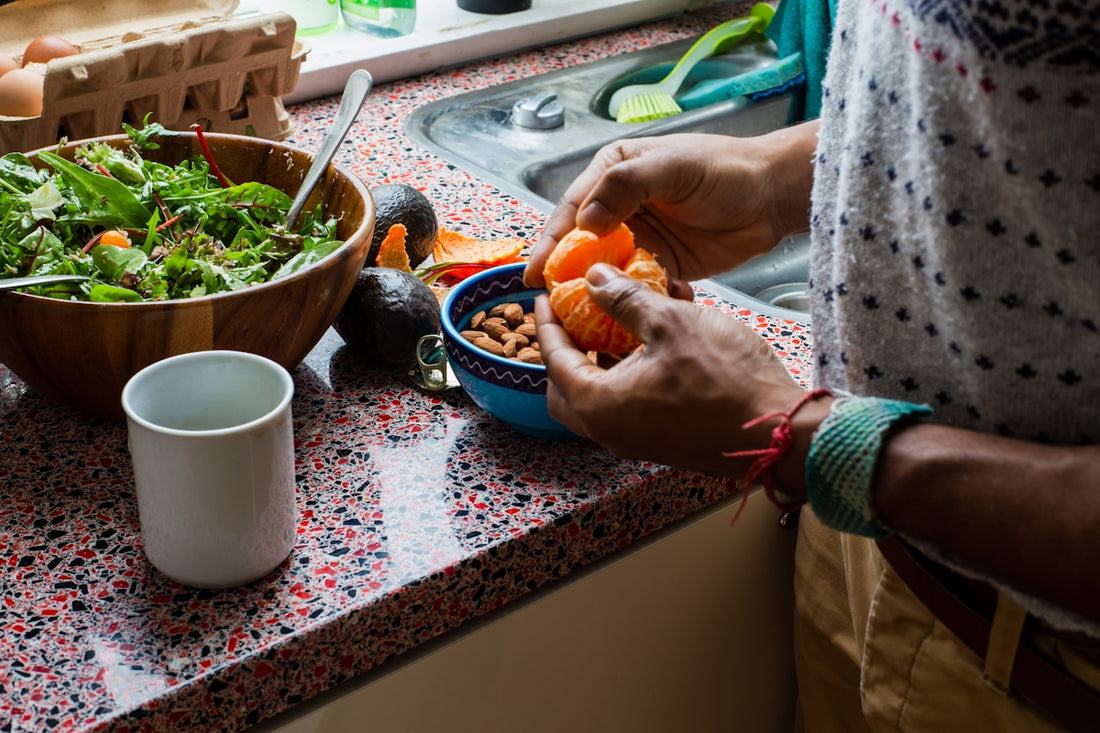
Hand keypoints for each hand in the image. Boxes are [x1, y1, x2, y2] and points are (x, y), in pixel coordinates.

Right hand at [524, 125, 817, 290]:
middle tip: (546, 302)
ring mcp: (638, 239)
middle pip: (580, 244)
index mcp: (613, 174)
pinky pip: (633, 286)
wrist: (770, 197)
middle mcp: (619, 208)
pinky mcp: (659, 266)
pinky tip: (614, 319)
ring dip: (590, 292)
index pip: (572, 209)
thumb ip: (627, 186)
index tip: (535, 269)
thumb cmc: (724, 170)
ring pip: (602, 269)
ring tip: (572, 318)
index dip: (551, 240)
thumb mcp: (672, 166)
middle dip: (563, 273)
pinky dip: (625, 301)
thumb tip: (586, 220)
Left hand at [535, 263, 815, 481]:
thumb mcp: (671, 322)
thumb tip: (595, 279)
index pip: (555, 360)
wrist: (780, 430)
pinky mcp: (663, 442)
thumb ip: (625, 299)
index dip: (548, 324)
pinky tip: (654, 341)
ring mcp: (637, 441)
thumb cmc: (726, 377)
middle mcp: (611, 430)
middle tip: (572, 317)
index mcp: (600, 405)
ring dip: (602, 360)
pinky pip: (629, 405)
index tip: (545, 297)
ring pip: (600, 397)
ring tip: (616, 321)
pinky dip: (629, 373)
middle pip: (566, 389)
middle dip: (566, 351)